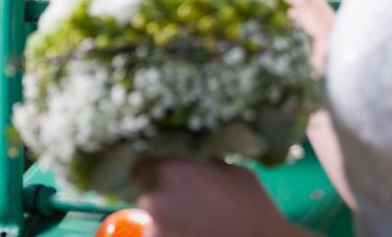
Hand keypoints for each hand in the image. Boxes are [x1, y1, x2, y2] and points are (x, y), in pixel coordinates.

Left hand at [134, 158, 302, 236]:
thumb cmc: (251, 205)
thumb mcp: (234, 172)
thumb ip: (209, 165)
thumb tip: (205, 162)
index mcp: (167, 171)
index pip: (140, 170)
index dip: (153, 175)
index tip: (167, 182)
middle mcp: (154, 200)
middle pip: (149, 197)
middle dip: (165, 200)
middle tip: (190, 205)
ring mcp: (156, 230)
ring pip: (155, 223)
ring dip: (170, 222)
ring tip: (197, 224)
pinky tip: (198, 234)